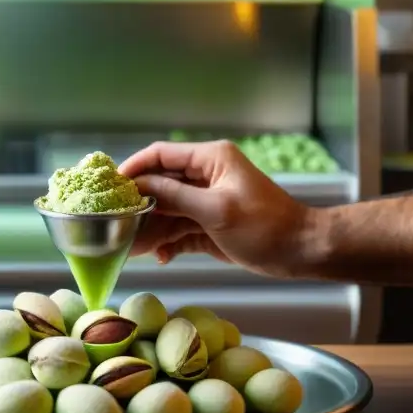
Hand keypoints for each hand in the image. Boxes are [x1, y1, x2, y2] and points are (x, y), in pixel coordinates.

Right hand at [118, 140, 310, 277]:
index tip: (111, 186)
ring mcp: (208, 201)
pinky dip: (169, 243)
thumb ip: (175, 197)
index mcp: (211, 159)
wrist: (301, 251)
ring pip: (168, 210)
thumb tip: (140, 187)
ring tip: (132, 248)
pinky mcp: (210, 225)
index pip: (162, 155)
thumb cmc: (265, 226)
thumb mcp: (215, 210)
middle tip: (116, 223)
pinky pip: (180, 230)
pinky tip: (161, 257)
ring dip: (152, 229)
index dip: (135, 167)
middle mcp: (207, 176)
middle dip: (140, 205)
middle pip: (161, 184)